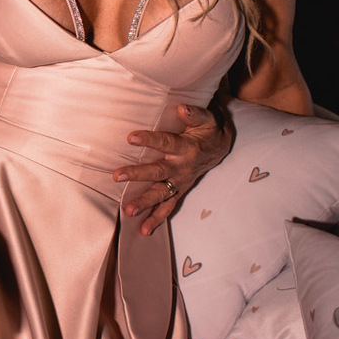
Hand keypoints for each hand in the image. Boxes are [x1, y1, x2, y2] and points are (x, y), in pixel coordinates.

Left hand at [114, 103, 232, 235]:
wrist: (222, 146)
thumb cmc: (209, 129)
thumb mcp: (207, 119)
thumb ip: (196, 114)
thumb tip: (182, 108)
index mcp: (187, 148)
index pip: (165, 142)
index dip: (149, 140)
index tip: (130, 137)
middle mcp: (183, 167)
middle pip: (159, 172)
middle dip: (138, 175)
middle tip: (117, 176)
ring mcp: (181, 181)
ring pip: (162, 194)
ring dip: (145, 203)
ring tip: (128, 211)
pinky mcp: (180, 189)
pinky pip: (169, 206)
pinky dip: (157, 219)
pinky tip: (143, 230)